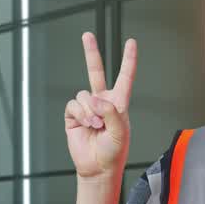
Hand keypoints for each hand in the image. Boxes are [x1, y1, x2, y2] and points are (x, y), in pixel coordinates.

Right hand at [64, 32, 136, 179]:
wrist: (97, 168)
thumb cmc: (114, 152)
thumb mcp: (120, 131)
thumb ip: (111, 112)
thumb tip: (94, 99)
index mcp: (119, 103)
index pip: (125, 76)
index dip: (128, 60)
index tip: (131, 42)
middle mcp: (102, 101)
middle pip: (95, 71)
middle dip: (91, 52)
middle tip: (87, 35)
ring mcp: (87, 108)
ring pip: (83, 95)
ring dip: (90, 110)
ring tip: (96, 125)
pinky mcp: (73, 116)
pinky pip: (73, 105)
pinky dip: (81, 114)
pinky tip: (87, 125)